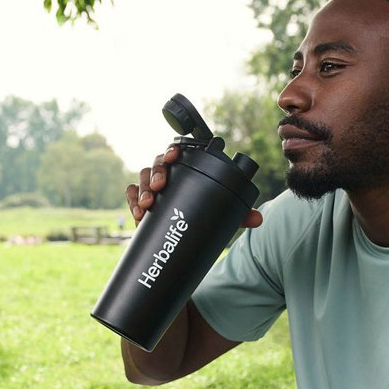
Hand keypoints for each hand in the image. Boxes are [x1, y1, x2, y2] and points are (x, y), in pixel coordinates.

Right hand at [126, 146, 263, 228]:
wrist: (183, 238)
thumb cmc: (203, 217)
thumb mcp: (222, 216)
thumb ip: (239, 215)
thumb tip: (257, 219)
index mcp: (187, 170)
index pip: (179, 152)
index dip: (174, 150)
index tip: (174, 156)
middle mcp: (169, 174)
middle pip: (157, 163)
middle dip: (156, 172)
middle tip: (159, 186)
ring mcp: (152, 187)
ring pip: (142, 177)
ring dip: (142, 189)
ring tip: (147, 204)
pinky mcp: (140, 202)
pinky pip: (130, 193)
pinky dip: (132, 200)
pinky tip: (137, 214)